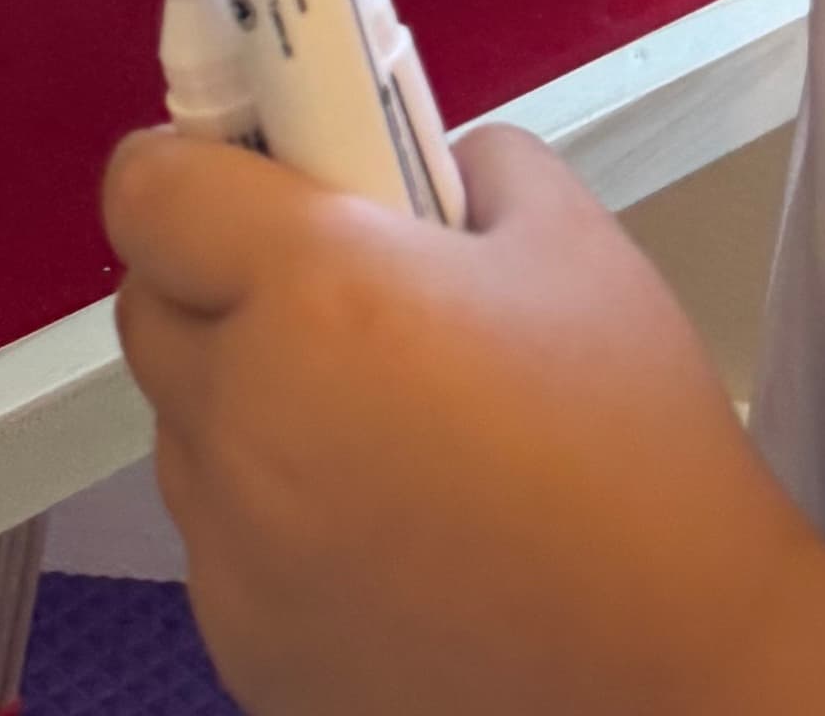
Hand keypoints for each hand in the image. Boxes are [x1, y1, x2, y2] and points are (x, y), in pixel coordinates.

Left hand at [105, 117, 771, 715]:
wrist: (677, 670)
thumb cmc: (634, 447)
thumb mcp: (570, 238)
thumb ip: (464, 161)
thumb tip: (404, 160)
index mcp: (313, 293)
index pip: (147, 191)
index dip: (184, 165)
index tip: (241, 172)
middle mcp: (243, 419)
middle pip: (149, 312)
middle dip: (212, 282)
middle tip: (319, 293)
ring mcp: (234, 554)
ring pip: (185, 434)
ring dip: (241, 406)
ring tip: (375, 430)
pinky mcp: (246, 652)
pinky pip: (222, 545)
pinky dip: (271, 521)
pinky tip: (387, 533)